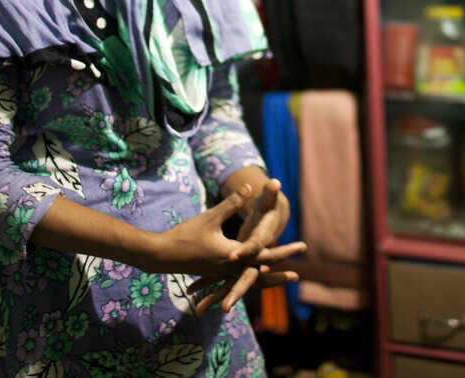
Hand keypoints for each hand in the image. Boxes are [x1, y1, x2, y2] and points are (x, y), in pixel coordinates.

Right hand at [142, 183, 304, 313]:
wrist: (162, 255)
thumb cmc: (185, 235)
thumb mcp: (211, 217)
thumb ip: (232, 203)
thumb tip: (249, 187)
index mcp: (234, 256)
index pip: (265, 253)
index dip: (285, 249)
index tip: (302, 246)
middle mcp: (232, 268)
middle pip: (264, 267)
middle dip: (283, 263)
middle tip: (301, 260)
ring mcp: (224, 273)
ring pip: (253, 277)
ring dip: (271, 275)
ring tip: (288, 276)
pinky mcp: (217, 272)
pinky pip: (240, 278)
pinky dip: (253, 277)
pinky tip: (258, 273)